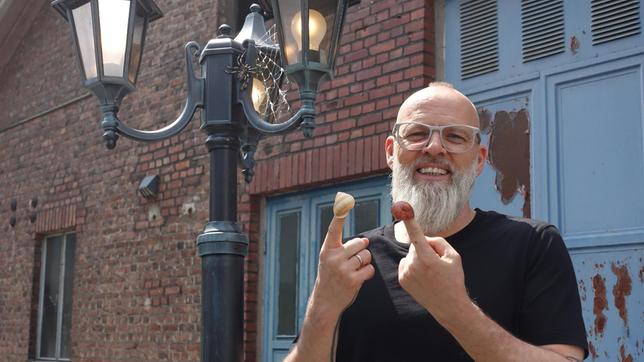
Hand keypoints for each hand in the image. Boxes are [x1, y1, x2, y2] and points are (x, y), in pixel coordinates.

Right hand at [310, 195, 374, 316]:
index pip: (334, 229)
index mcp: (327, 249)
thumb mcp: (329, 259)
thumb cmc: (330, 276)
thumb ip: (343, 248)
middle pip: (360, 243)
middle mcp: (334, 257)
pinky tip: (358, 278)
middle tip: (351, 261)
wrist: (325, 300)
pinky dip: (367, 273)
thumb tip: (365, 241)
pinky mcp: (352, 280)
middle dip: (361, 250)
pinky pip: (369, 269)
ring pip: (366, 256)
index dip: (340, 215)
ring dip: (365, 262)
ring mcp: (343, 269)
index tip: (343, 199)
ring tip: (353, 270)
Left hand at [397, 213, 468, 322]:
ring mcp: (405, 273)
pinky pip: (407, 264)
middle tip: (437, 265)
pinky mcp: (402, 279)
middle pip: (417, 245)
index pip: (416, 235)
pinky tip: (424, 277)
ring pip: (411, 255)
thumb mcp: (454, 257)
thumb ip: (438, 242)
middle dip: (426, 249)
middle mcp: (413, 265)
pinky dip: (414, 266)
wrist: (449, 306)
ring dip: (419, 258)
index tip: (403, 208)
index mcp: (426, 258)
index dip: (410, 220)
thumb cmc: (453, 280)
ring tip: (431, 273)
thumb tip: (424, 238)